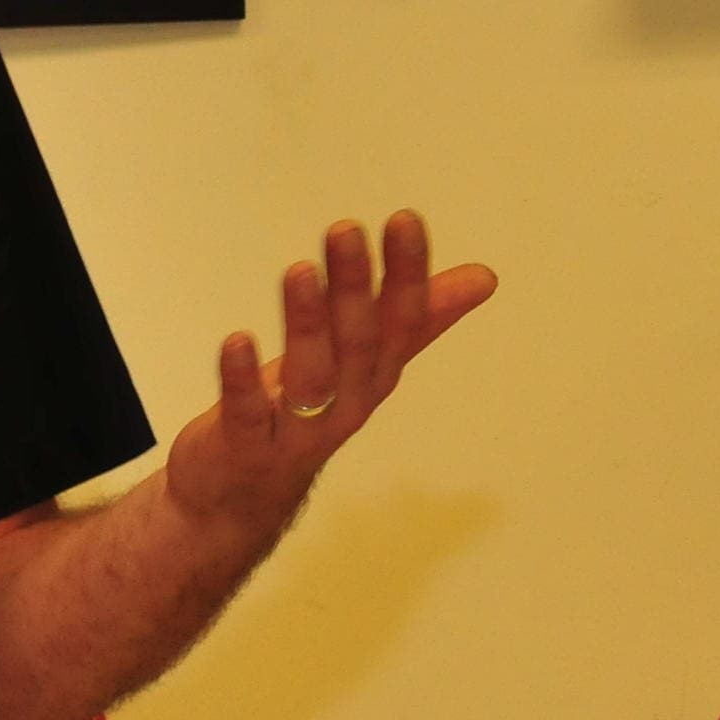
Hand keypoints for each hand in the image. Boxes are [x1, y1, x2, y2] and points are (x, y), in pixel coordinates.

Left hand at [166, 210, 495, 530]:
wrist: (240, 498)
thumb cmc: (304, 414)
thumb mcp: (362, 360)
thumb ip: (419, 317)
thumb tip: (484, 277)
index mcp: (374, 376)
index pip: (401, 322)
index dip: (406, 274)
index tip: (404, 221)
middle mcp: (345, 403)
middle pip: (357, 346)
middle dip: (354, 288)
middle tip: (345, 230)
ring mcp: (296, 430)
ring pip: (310, 378)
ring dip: (306, 324)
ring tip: (300, 271)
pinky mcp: (246, 446)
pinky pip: (248, 414)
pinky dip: (243, 380)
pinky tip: (235, 341)